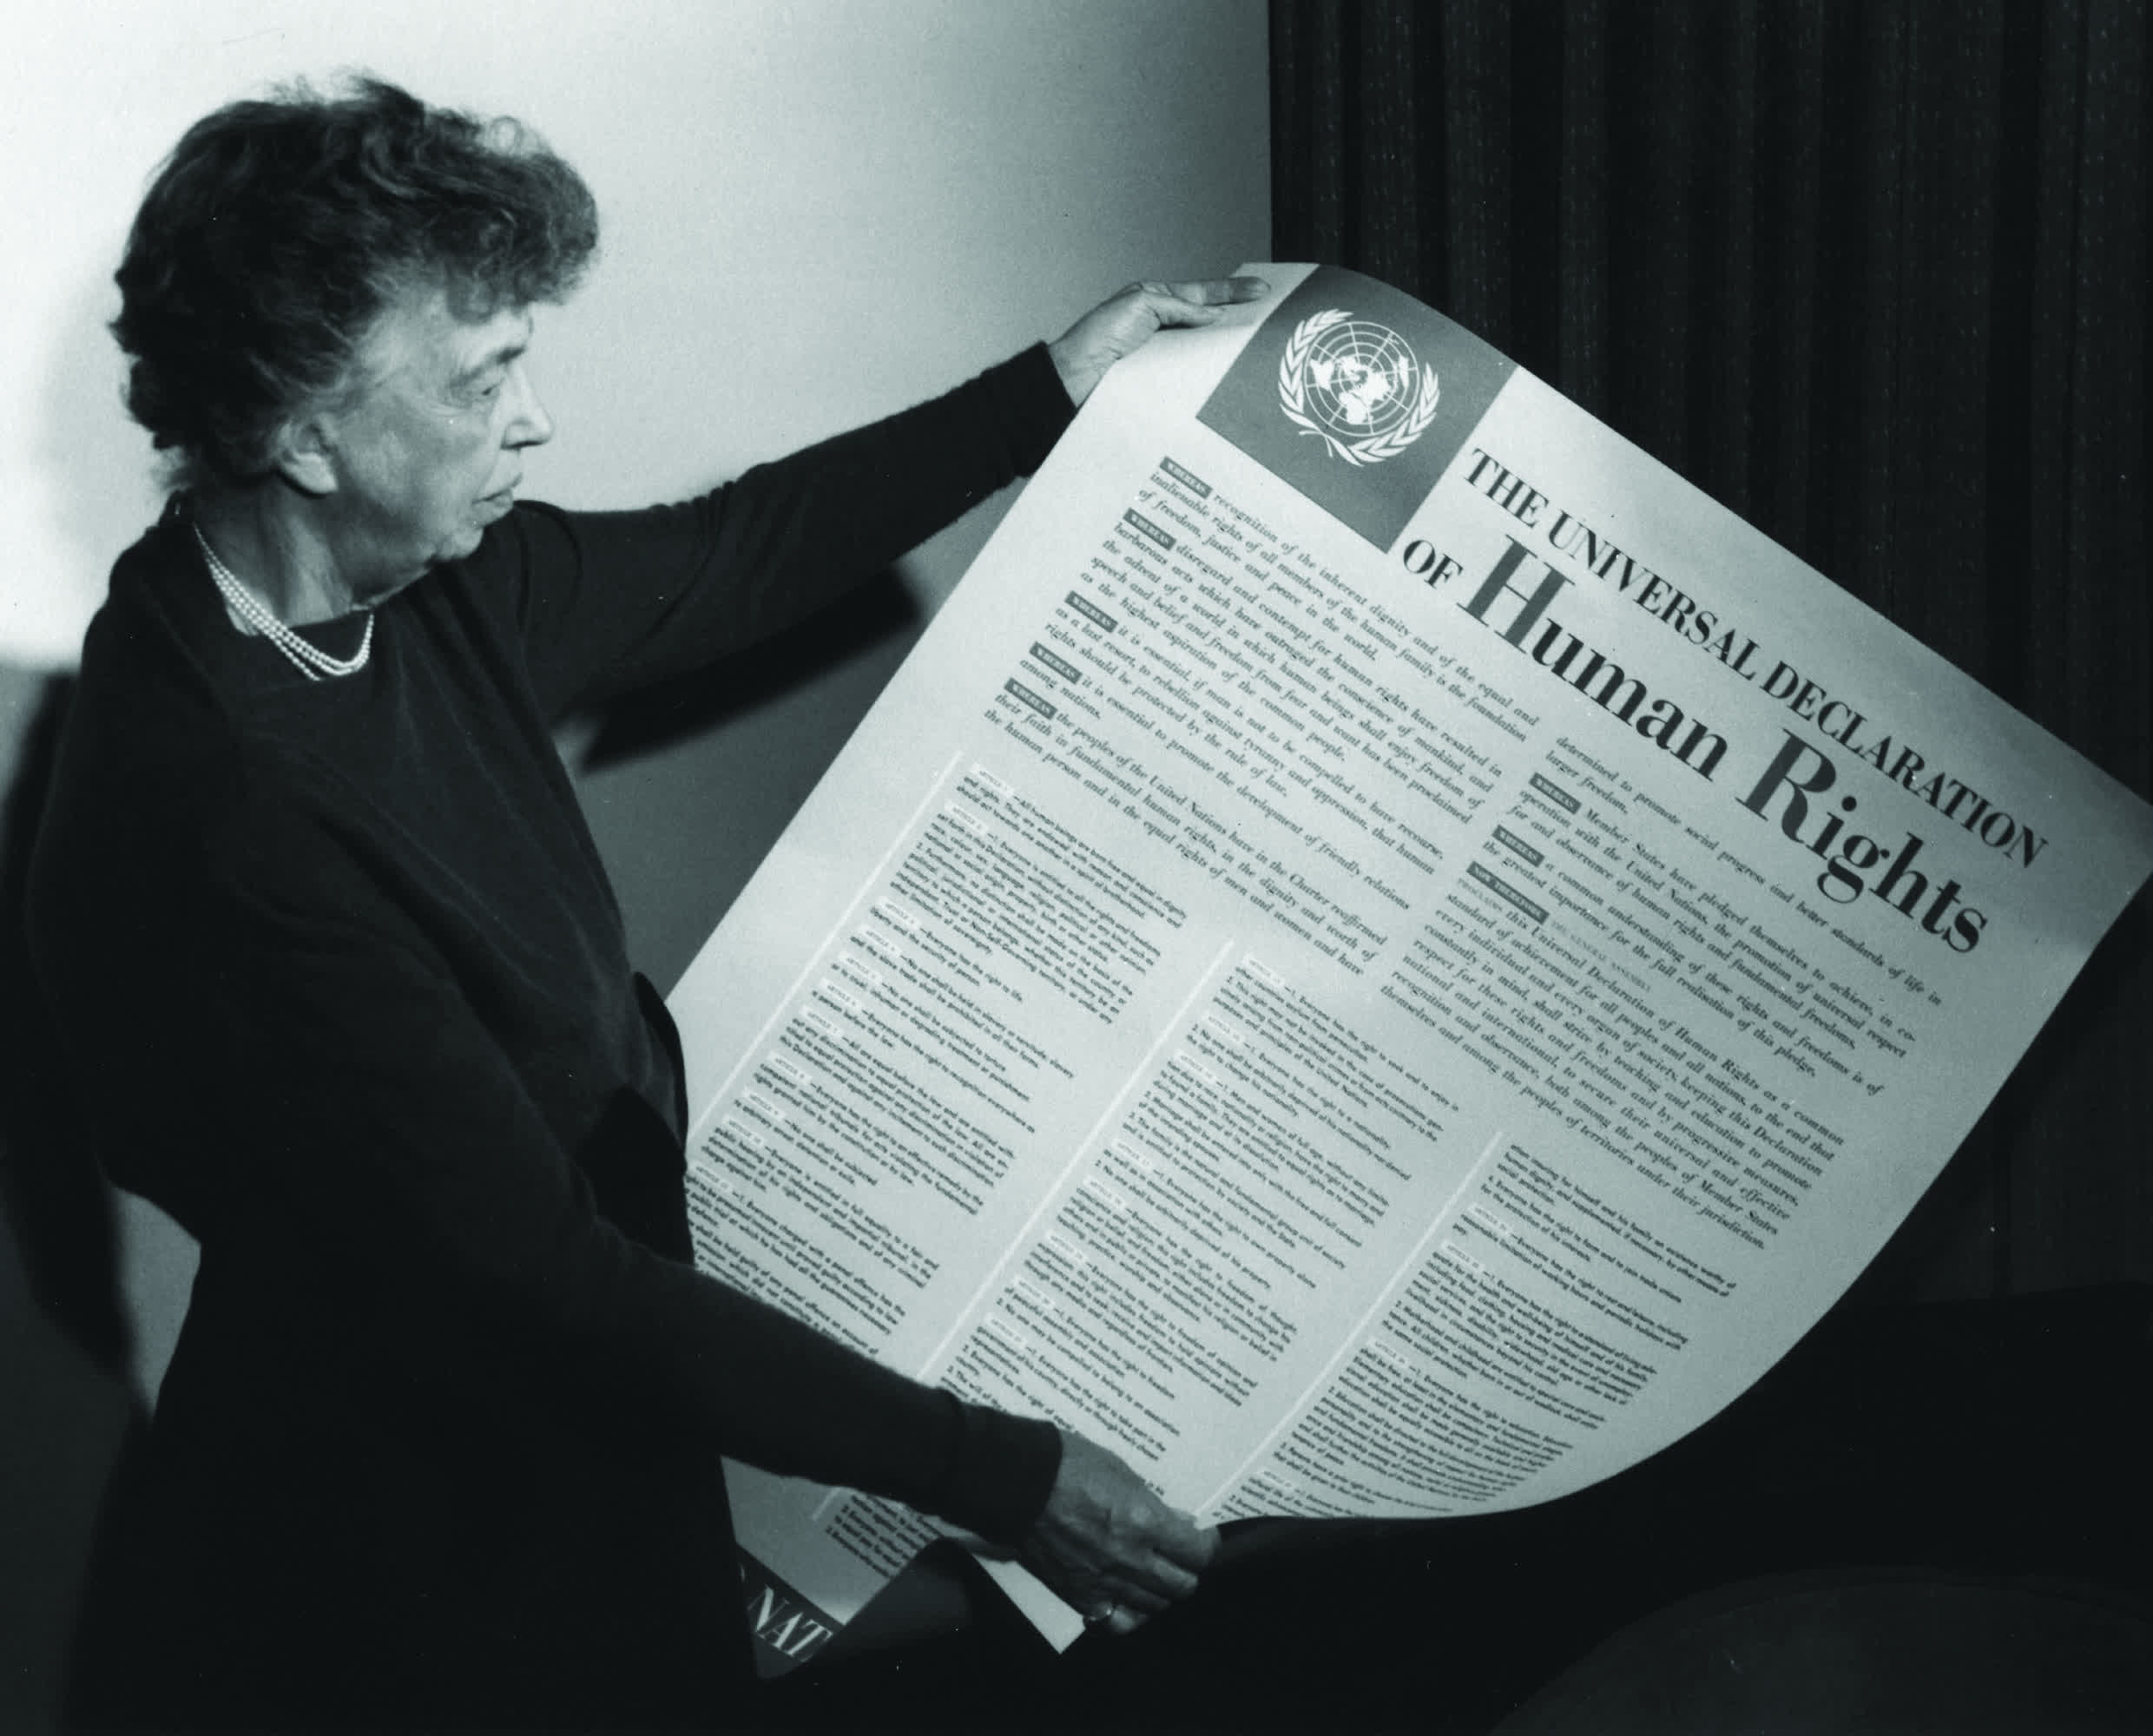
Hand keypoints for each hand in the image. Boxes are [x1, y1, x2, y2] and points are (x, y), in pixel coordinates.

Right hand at [1015, 1427, 1219, 1635]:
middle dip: (1187, 1571)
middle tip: (1181, 1556)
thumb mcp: (1121, 1472)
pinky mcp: (1079, 1596)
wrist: (1017, 1483)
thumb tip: (1178, 1524)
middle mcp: (1129, 1558)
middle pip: (1181, 1585)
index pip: (1196, 1552)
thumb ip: (1152, 1504)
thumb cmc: (1067, 1465)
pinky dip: (1128, 1613)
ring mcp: (1104, 1582)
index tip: (1202, 1538)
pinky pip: (1117, 1621)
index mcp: (1142, 1522)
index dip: (1206, 1546)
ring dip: (1160, 1591)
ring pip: (1153, 1606)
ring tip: (1155, 1575)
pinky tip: (1128, 1598)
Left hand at [1048, 276, 1270, 406]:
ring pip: (1202, 352)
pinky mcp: (1160, 382)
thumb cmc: (1097, 337)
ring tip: (1255, 351)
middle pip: (1208, 322)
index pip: (1203, 293)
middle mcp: (1162, 328)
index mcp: (1156, 302)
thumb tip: (1214, 316)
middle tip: (1269, 320)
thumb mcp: (1140, 306)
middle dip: (1237, 321)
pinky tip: (1225, 381)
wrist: (1074, 379)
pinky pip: (1191, 377)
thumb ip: (1178, 307)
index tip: (1262, 290)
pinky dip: (1208, 377)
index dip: (1233, 291)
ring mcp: (1163, 356)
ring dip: (1225, 354)